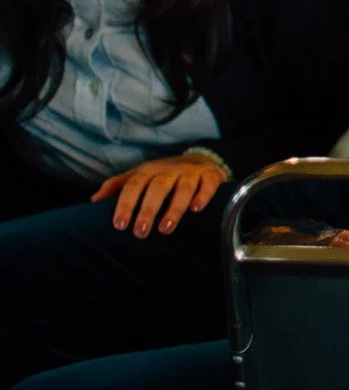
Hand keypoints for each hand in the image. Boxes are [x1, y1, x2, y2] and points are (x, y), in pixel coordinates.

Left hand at [91, 152, 228, 237]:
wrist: (203, 159)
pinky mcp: (211, 176)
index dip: (126, 204)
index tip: (119, 225)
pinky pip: (208, 184)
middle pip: (157, 187)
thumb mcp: (141, 175)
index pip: (134, 185)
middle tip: (140, 232)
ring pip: (183, 187)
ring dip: (174, 208)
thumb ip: (118, 186)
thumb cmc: (165, 174)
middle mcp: (170, 170)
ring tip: (165, 229)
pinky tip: (197, 209)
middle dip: (148, 209)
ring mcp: (191, 172)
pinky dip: (203, 196)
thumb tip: (93, 200)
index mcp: (149, 170)